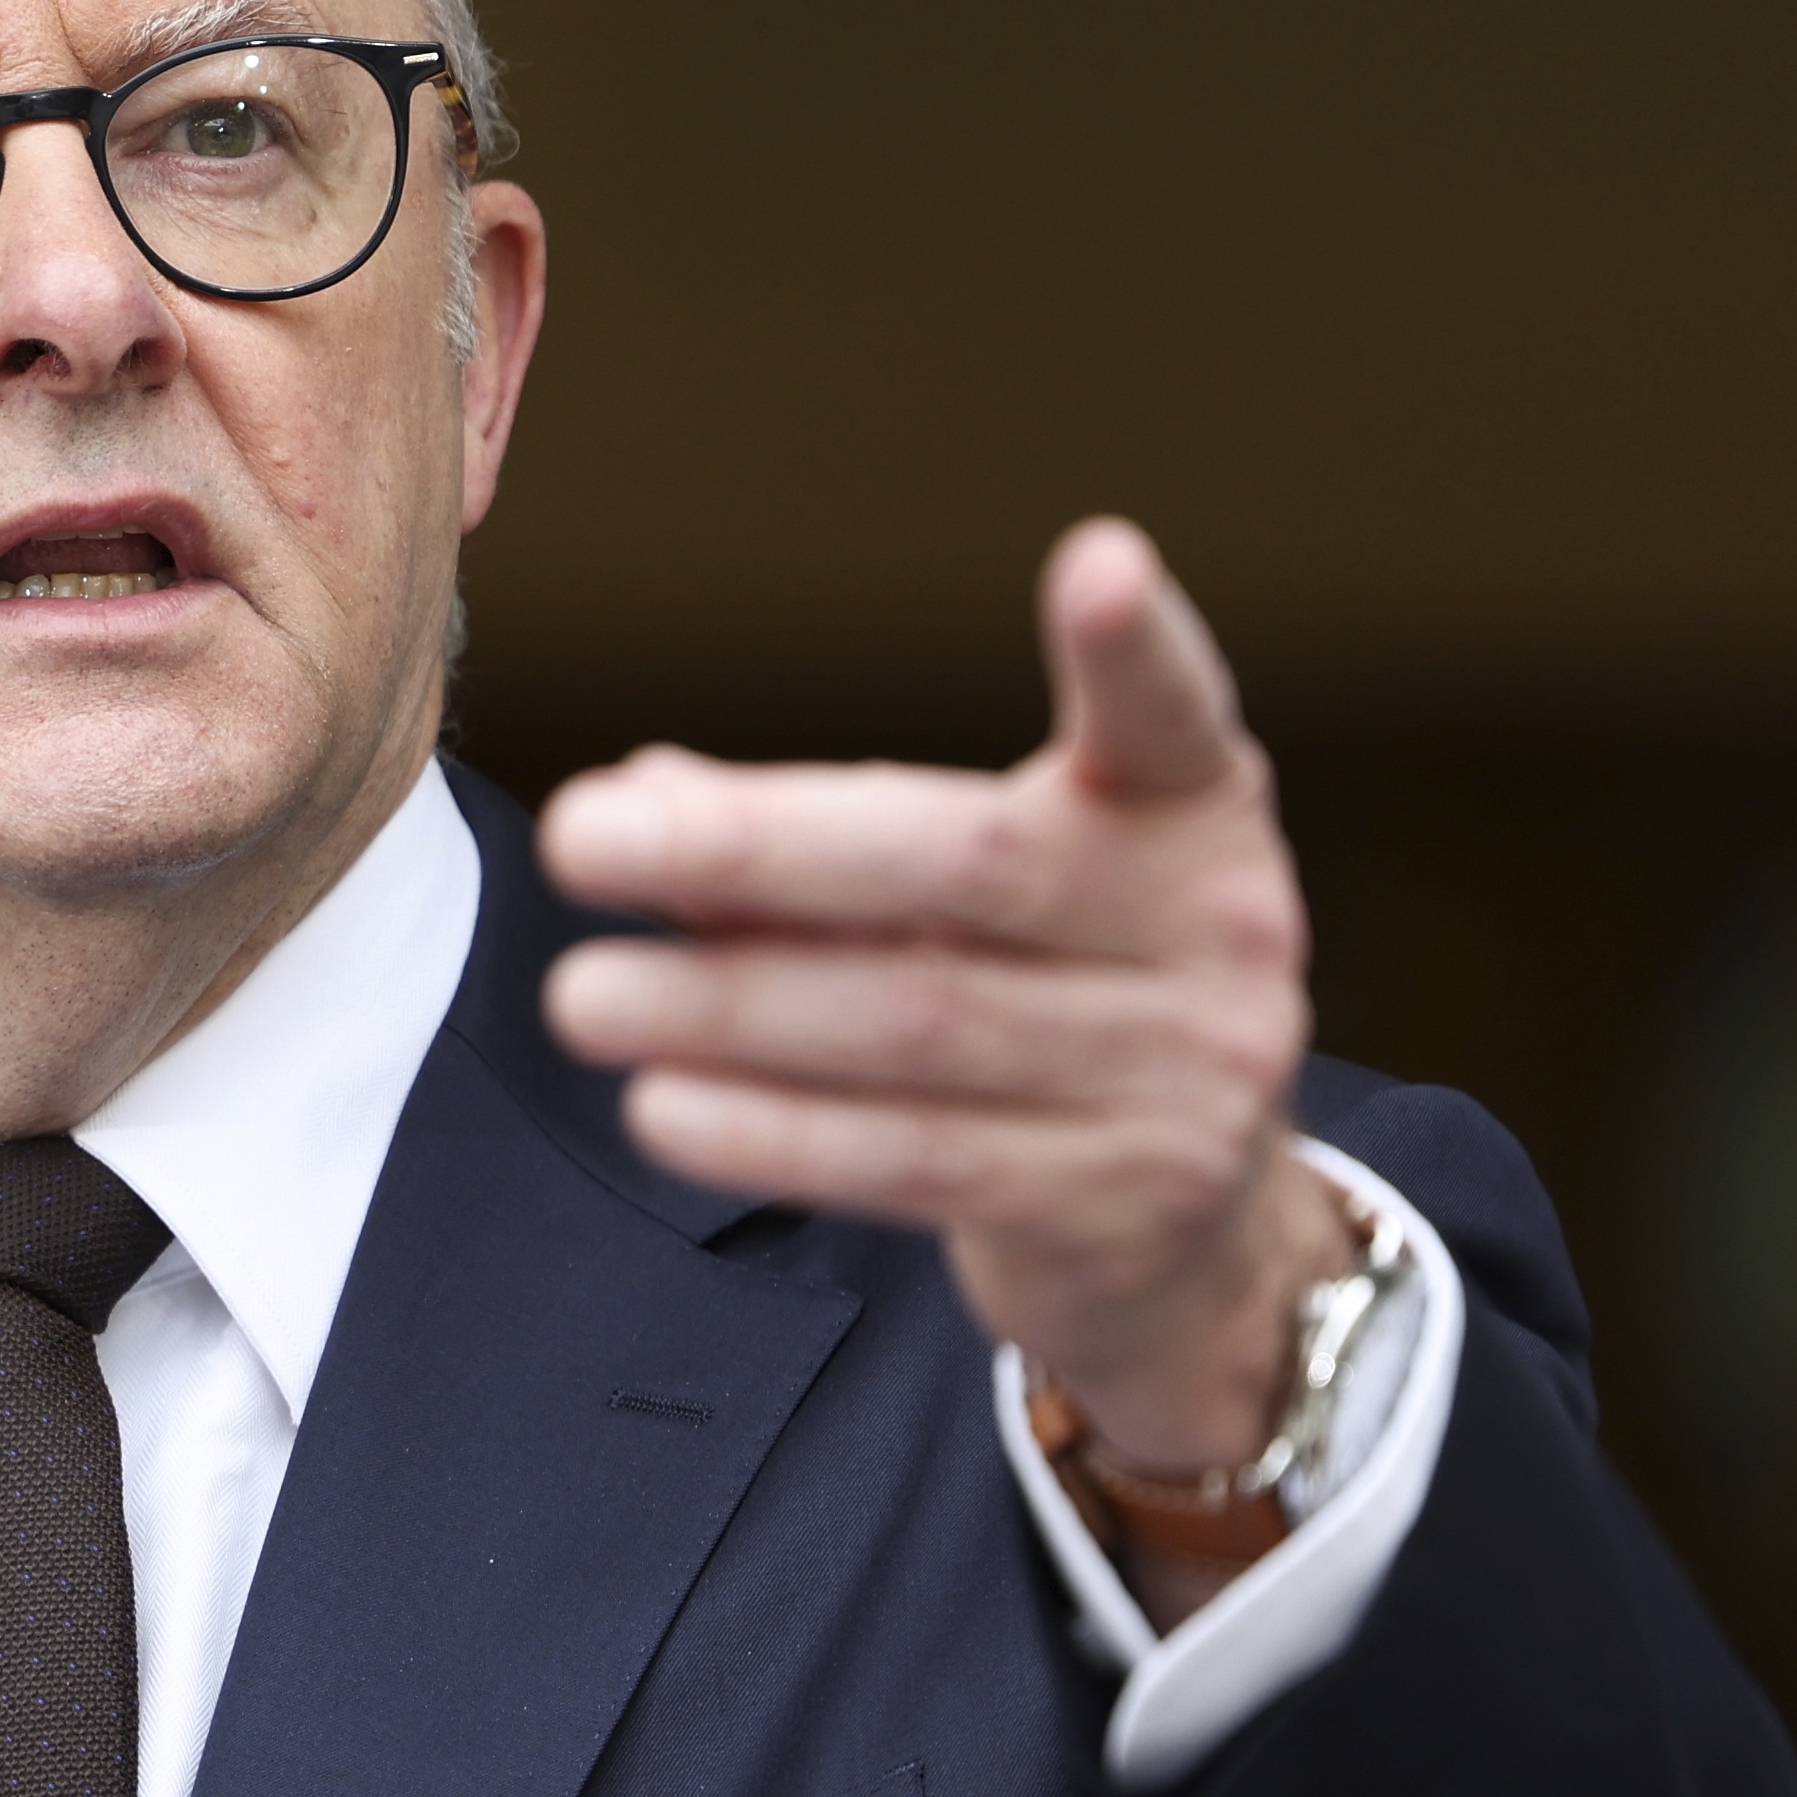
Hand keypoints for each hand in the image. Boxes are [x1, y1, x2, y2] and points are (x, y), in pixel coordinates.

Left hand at [538, 518, 1355, 1476]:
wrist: (1195, 1234)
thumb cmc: (1057, 997)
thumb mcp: (984, 894)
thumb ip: (824, 840)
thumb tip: (639, 797)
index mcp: (1189, 809)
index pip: (1171, 713)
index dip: (1137, 645)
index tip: (1097, 561)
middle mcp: (1216, 929)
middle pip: (966, 865)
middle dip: (756, 850)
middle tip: (581, 837)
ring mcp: (1180, 1078)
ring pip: (917, 1021)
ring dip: (726, 1006)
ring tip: (585, 995)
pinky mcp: (1117, 1209)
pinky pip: (915, 1158)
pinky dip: (775, 1131)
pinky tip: (665, 1107)